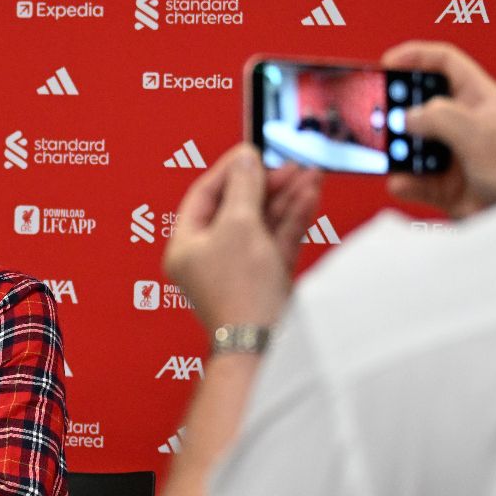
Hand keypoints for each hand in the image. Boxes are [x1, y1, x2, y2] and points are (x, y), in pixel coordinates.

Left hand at [163, 146, 321, 330]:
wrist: (265, 344)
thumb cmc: (240, 292)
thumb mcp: (238, 225)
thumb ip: (243, 187)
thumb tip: (244, 159)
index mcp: (186, 246)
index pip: (204, 196)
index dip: (229, 170)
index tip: (251, 152)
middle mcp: (210, 258)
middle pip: (237, 207)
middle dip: (266, 183)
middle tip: (289, 163)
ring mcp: (240, 269)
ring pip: (263, 222)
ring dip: (286, 197)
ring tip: (309, 172)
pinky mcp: (268, 279)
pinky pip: (278, 240)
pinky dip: (293, 218)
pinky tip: (309, 195)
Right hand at [381, 41, 495, 218]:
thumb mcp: (477, 131)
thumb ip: (437, 117)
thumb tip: (407, 117)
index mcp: (480, 98)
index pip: (446, 63)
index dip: (417, 56)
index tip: (388, 63)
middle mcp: (466, 124)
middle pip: (422, 104)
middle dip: (398, 109)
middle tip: (378, 113)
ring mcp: (456, 156)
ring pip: (415, 145)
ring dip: (398, 150)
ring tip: (387, 152)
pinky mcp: (450, 188)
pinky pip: (417, 181)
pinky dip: (405, 182)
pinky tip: (400, 182)